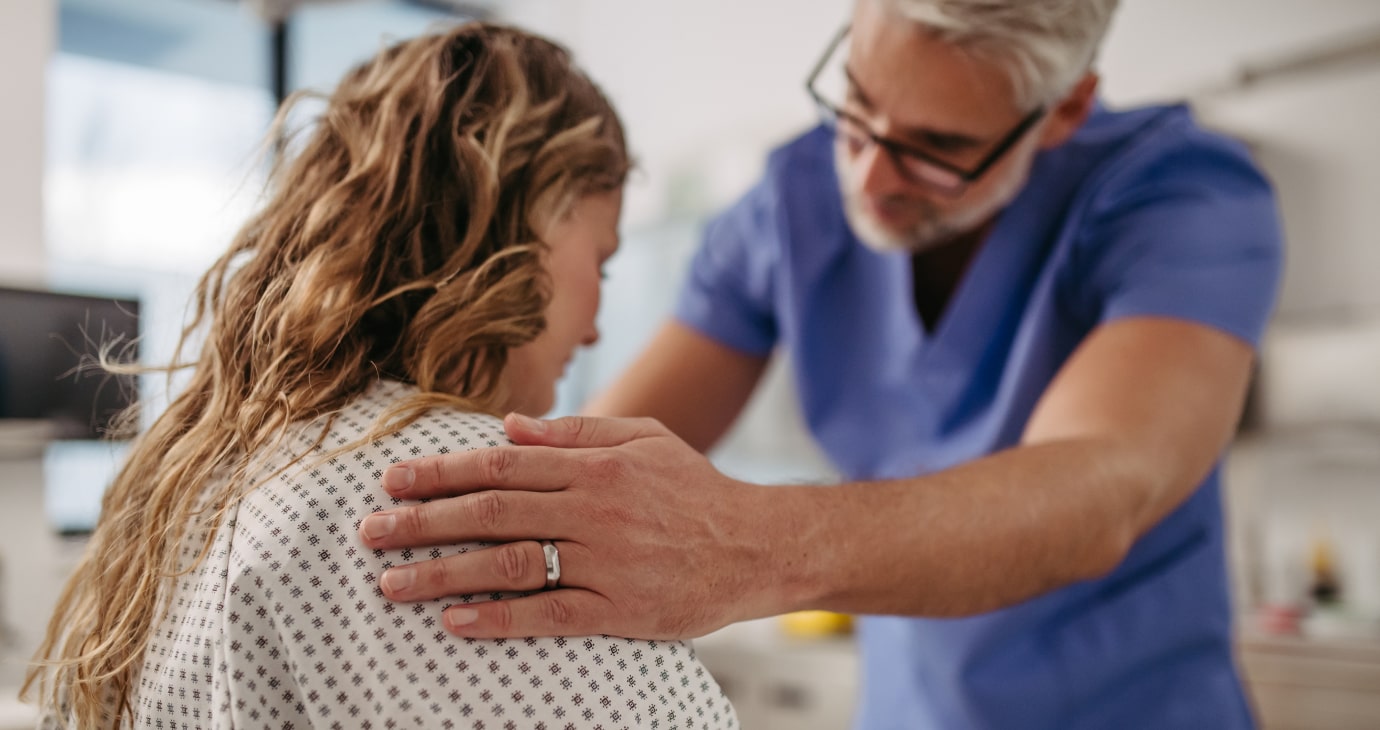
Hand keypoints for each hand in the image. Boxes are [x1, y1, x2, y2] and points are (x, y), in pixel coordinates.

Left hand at [356, 414, 793, 639]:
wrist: (754, 547)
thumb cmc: (694, 489)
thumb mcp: (644, 439)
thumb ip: (577, 432)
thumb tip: (508, 428)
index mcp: (597, 465)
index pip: (502, 464)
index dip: (442, 471)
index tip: (393, 479)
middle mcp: (596, 509)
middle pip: (493, 511)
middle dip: (423, 520)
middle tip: (370, 531)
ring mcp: (606, 561)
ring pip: (509, 563)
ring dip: (444, 572)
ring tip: (391, 581)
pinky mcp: (618, 609)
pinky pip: (548, 614)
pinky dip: (497, 618)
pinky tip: (453, 620)